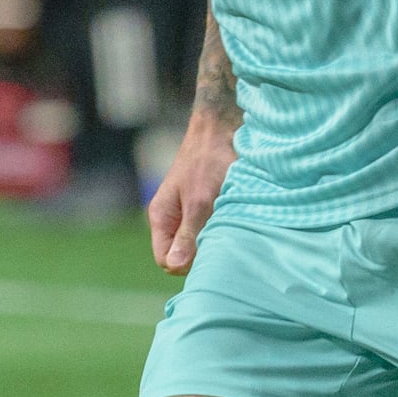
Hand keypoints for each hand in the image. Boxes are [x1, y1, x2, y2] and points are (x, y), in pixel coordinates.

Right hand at [146, 107, 235, 274]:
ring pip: (200, 245)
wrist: (223, 129)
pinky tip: (236, 220)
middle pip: (182, 256)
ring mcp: (189, 216)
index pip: (165, 260)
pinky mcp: (207, 210)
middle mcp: (173, 220)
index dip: (185, 263)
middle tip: (222, 237)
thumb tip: (175, 267)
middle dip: (201, 254)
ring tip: (230, 225)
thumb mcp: (199, 201)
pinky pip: (212, 232)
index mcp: (161, 218)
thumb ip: (188, 235)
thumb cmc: (209, 161)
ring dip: (215, 240)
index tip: (208, 249)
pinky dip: (224, 230)